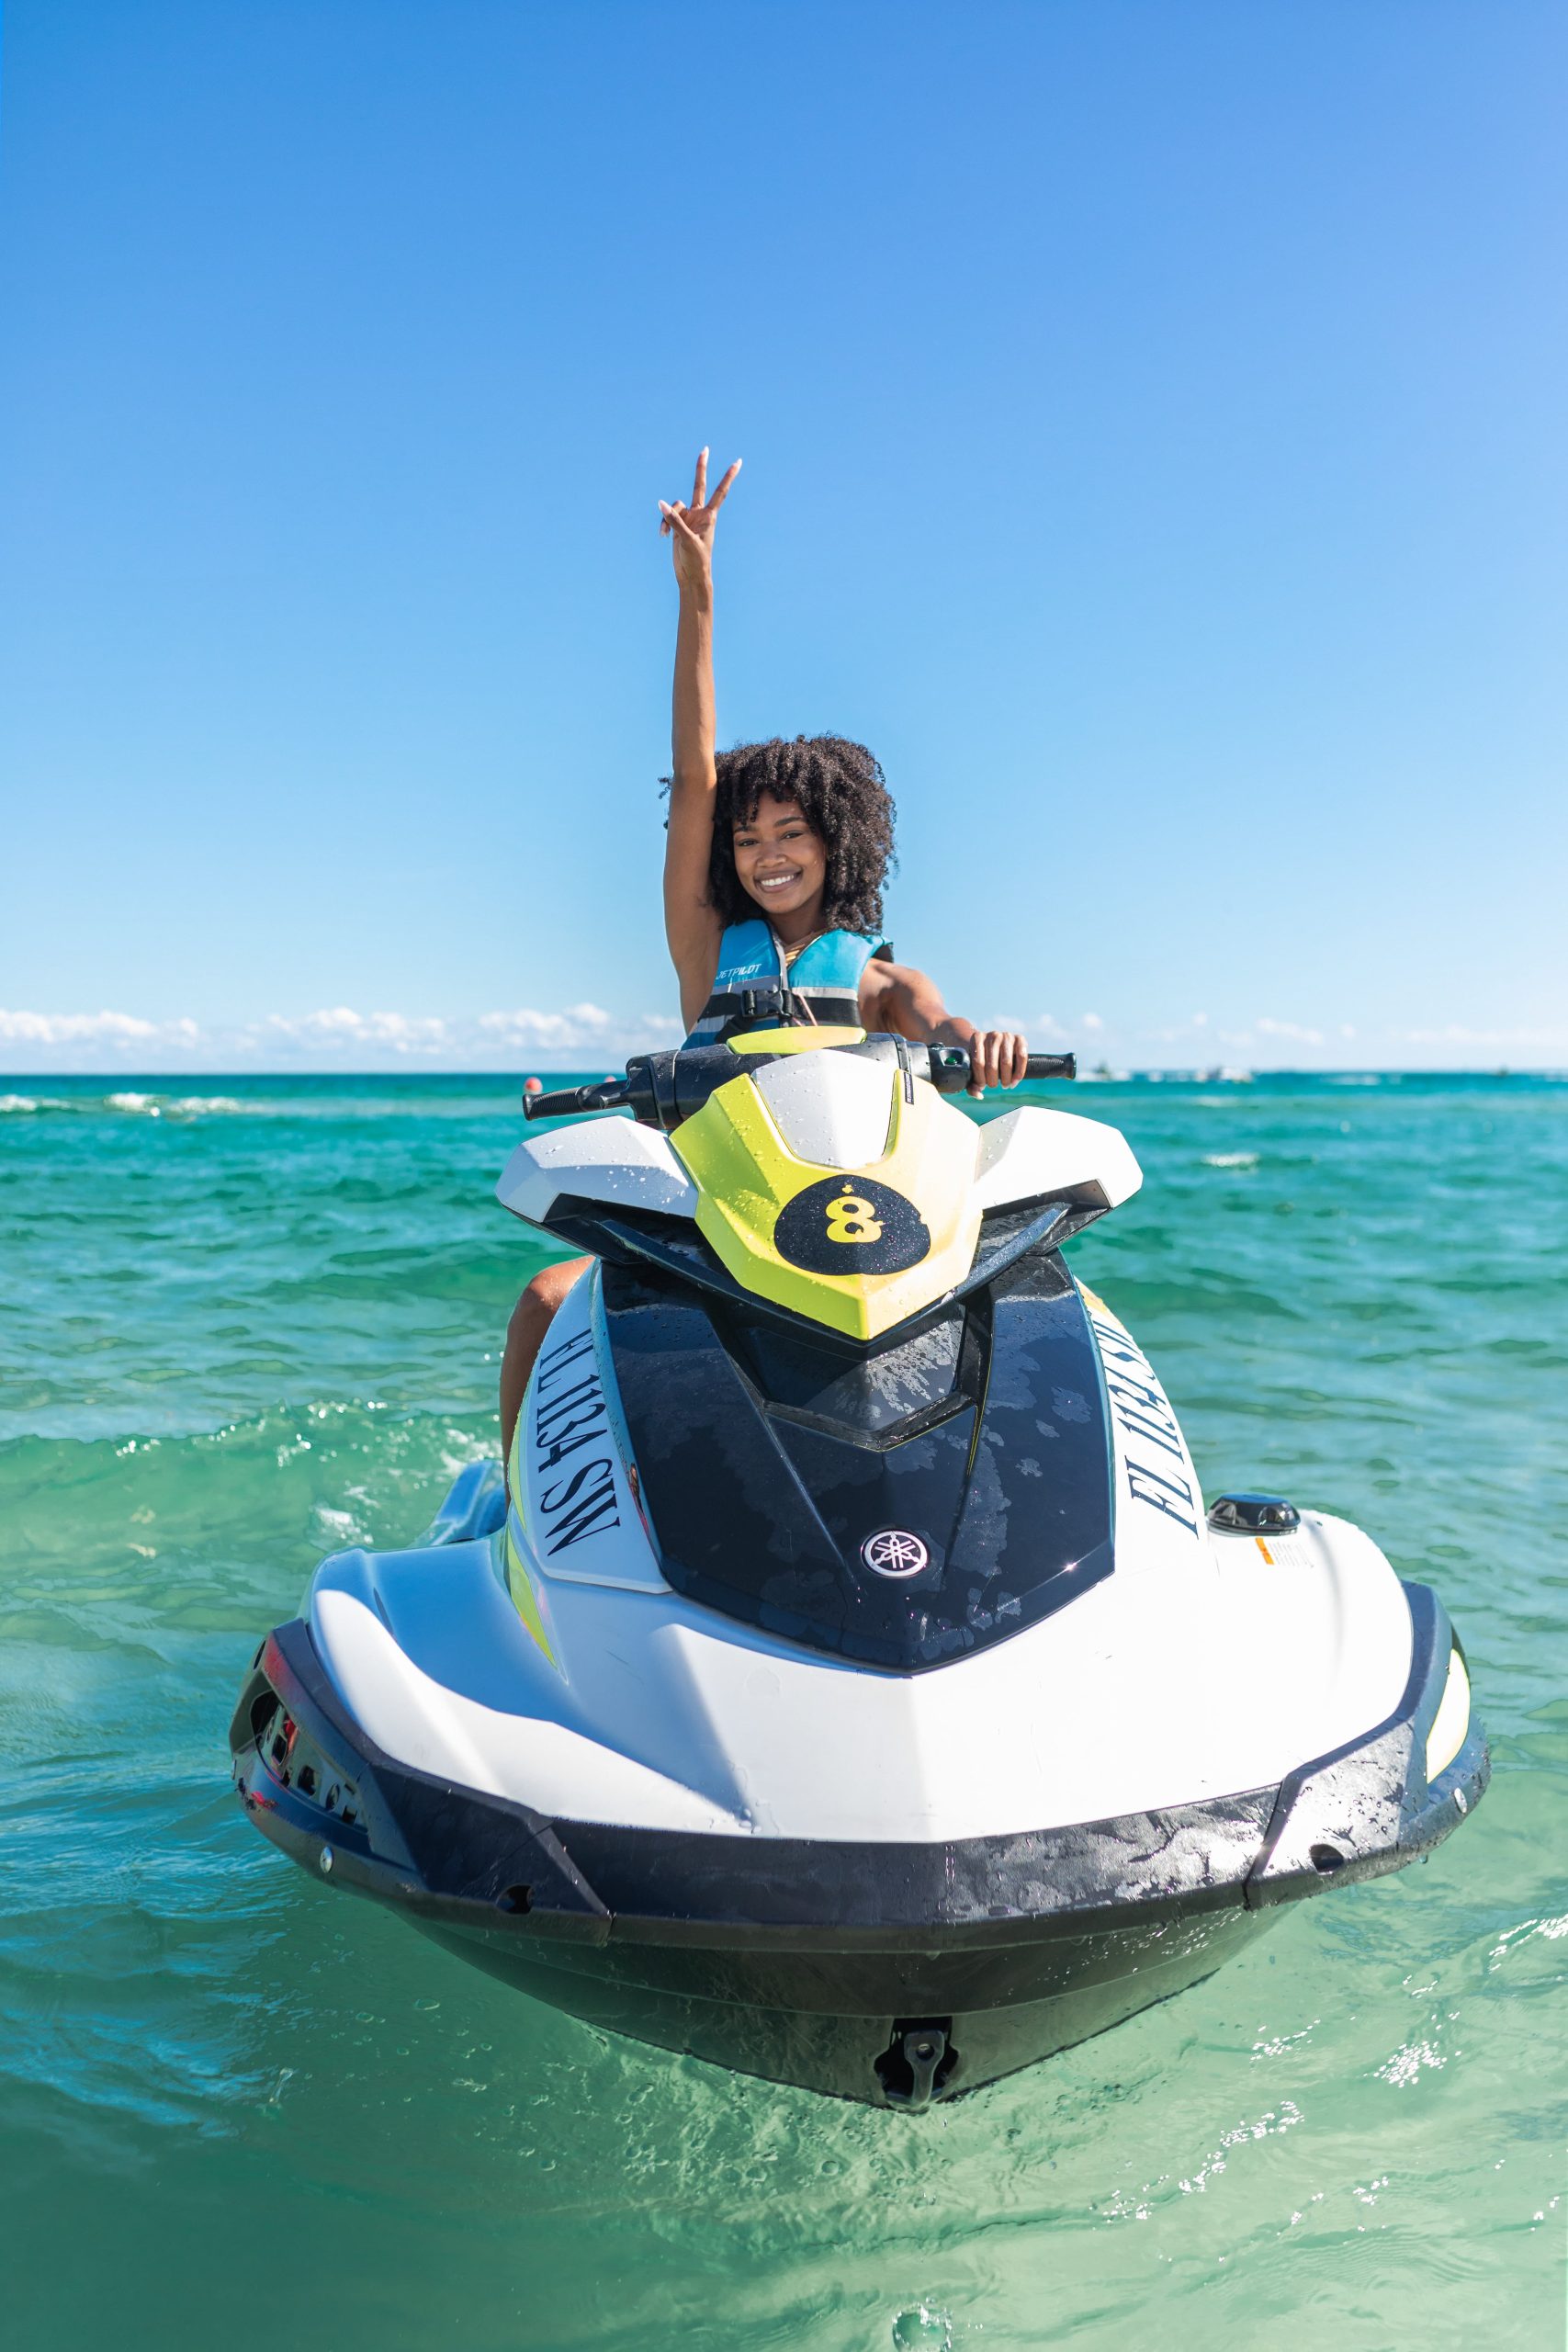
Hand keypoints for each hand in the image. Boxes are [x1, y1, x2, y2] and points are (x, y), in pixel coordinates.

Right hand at [659, 447, 740, 592]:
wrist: (690, 575)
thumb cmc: (696, 560)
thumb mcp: (685, 540)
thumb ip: (673, 520)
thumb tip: (661, 503)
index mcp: (709, 516)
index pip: (720, 492)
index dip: (728, 477)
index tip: (738, 462)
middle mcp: (700, 514)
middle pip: (700, 486)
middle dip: (701, 468)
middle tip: (705, 449)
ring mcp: (688, 518)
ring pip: (674, 506)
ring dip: (667, 517)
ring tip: (665, 534)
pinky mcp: (678, 525)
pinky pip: (667, 516)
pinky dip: (663, 523)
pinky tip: (662, 536)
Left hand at [967, 1030, 1028, 1096]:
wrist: (993, 1045)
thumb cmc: (981, 1059)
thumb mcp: (972, 1069)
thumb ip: (971, 1084)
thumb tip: (979, 1094)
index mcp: (977, 1038)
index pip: (978, 1063)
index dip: (980, 1078)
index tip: (982, 1086)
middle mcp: (992, 1035)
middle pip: (992, 1065)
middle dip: (992, 1081)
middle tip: (993, 1085)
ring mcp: (1007, 1036)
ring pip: (1007, 1063)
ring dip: (1006, 1079)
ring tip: (1005, 1085)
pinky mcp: (1019, 1039)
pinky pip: (1022, 1057)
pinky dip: (1019, 1073)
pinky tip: (1014, 1081)